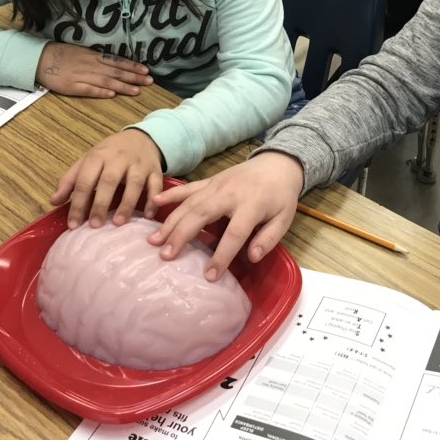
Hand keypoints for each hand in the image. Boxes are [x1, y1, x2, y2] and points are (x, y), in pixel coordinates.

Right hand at [35, 42, 152, 96]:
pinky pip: (88, 89)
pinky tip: (112, 94)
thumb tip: (116, 63)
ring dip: (122, 86)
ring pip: (106, 81)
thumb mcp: (82, 52)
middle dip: (133, 77)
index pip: (117, 62)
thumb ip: (98, 59)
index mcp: (93, 56)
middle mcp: (91, 65)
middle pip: (116, 72)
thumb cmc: (62, 55)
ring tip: (137, 91)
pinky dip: (100, 91)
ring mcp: (82, 76)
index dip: (132, 67)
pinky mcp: (72, 86)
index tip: (146, 71)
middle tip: (149, 82)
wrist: (40, 59)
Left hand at [51, 129, 163, 228]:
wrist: (141, 138)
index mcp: (98, 157)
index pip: (85, 180)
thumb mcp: (87, 161)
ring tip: (119, 223)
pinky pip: (156, 185)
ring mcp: (139, 164)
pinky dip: (153, 200)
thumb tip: (53, 201)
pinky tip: (148, 216)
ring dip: (127, 203)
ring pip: (134, 183)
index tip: (73, 225)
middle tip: (95, 225)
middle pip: (109, 181)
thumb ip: (70, 181)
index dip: (78, 203)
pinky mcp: (155, 170)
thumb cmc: (110, 154)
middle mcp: (118, 159)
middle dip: (101, 204)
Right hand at [148, 152, 304, 281]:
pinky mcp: (210, 180)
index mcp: (251, 205)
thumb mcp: (284, 218)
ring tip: (154, 240)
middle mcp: (229, 194)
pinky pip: (188, 188)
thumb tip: (252, 257)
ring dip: (170, 221)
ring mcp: (216, 185)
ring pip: (189, 203)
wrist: (278, 163)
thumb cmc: (280, 196)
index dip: (221, 256)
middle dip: (182, 236)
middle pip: (201, 215)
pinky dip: (171, 194)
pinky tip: (155, 202)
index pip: (234, 234)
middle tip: (165, 256)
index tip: (209, 276)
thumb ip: (269, 238)